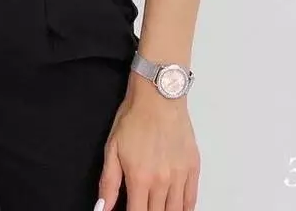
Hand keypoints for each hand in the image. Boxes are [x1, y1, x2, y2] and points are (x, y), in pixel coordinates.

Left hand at [94, 75, 199, 210]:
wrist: (159, 95)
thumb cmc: (134, 117)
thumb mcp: (113, 148)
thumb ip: (109, 183)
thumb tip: (102, 208)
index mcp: (139, 178)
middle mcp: (161, 181)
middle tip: (143, 207)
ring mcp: (179, 176)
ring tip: (157, 208)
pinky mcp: (193, 168)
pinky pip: (191, 200)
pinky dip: (185, 209)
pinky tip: (177, 209)